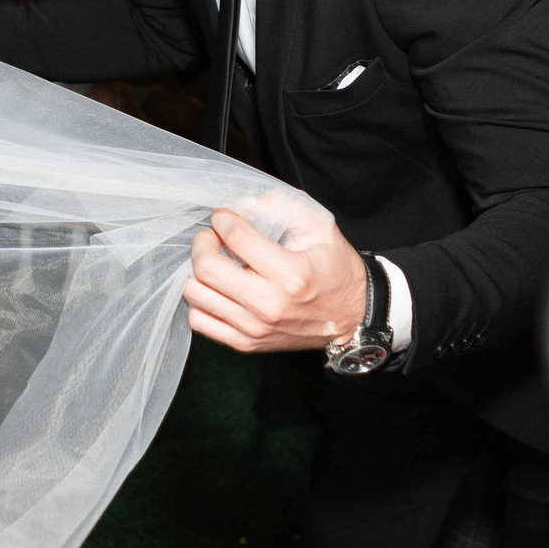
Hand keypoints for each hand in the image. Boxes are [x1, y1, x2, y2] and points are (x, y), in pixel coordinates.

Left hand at [182, 207, 368, 353]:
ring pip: (196, 293)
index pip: (236, 237)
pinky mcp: (246, 343)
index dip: (223, 218)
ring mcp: (255, 328)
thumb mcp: (319, 227)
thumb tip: (241, 204)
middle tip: (213, 237)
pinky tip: (218, 288)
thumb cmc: (335, 269)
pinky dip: (201, 300)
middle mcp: (269, 305)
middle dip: (203, 242)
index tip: (225, 216)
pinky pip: (199, 321)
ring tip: (216, 262)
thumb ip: (282, 205)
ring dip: (198, 270)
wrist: (352, 316)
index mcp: (291, 274)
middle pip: (207, 268)